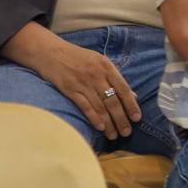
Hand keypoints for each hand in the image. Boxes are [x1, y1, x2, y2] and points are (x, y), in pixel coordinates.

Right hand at [20, 32, 140, 137]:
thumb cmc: (78, 57)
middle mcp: (97, 76)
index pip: (124, 89)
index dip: (131, 105)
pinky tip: (100, 127)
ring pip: (100, 107)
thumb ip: (115, 78)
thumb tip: (132, 95)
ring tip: (114, 135)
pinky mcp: (70, 90)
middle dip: (121, 119)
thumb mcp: (100, 62)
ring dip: (109, 123)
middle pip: (113, 101)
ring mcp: (83, 83)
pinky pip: (85, 106)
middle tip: (127, 133)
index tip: (137, 119)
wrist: (50, 52)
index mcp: (107, 67)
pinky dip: (94, 118)